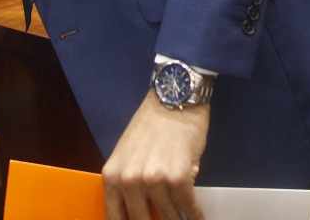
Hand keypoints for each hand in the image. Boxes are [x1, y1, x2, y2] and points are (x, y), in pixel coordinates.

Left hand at [103, 90, 209, 219]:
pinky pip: (188, 206)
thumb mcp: (127, 155)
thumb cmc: (150, 125)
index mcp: (112, 176)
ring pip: (168, 214)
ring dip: (178, 219)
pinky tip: (198, 218)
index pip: (115, 217)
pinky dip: (195, 214)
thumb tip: (142, 210)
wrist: (173, 100)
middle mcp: (129, 181)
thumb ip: (129, 183)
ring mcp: (154, 180)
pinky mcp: (178, 178)